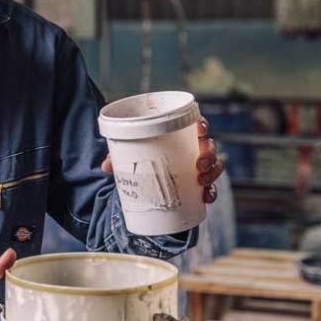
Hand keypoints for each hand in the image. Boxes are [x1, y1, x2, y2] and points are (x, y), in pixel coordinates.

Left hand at [100, 116, 224, 203]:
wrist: (142, 175)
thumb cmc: (138, 155)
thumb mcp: (128, 153)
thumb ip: (117, 155)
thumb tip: (106, 166)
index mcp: (179, 133)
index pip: (196, 123)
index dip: (202, 125)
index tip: (199, 129)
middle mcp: (191, 147)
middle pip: (208, 145)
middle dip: (209, 153)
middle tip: (199, 163)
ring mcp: (197, 165)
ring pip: (214, 164)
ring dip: (212, 172)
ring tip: (201, 180)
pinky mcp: (197, 182)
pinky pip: (210, 186)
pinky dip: (211, 192)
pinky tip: (206, 197)